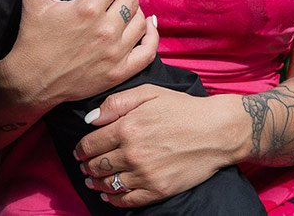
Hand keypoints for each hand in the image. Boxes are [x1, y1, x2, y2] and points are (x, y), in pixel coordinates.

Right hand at [0, 0, 158, 122]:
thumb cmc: (33, 38)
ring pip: (141, 21)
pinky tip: (148, 26)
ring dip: (136, 10)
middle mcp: (106, 29)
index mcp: (87, 8)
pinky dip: (152, 36)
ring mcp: (115, 52)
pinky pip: (148, 51)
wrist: (32, 81)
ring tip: (125, 8)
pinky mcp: (120, 71)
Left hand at [74, 86, 248, 207]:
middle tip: (83, 166)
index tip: (78, 151)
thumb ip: (116, 103)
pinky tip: (108, 195)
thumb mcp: (148, 93)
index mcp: (127, 127)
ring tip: (91, 181)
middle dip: (86, 166)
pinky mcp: (158, 189)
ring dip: (96, 183)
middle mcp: (132, 153)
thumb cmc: (182, 109)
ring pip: (109, 184)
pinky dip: (114, 199)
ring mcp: (145, 173)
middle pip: (97, 165)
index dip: (80, 149)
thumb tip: (90, 119)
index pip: (91, 143)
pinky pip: (128, 200)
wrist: (216, 131)